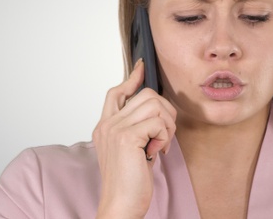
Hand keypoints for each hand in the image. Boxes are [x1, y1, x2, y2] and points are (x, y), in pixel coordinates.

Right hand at [93, 59, 176, 217]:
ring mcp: (115, 129)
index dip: (132, 78)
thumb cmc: (129, 182)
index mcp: (104, 126)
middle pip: (146, 95)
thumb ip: (136, 129)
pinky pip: (158, 122)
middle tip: (164, 136)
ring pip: (155, 105)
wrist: (120, 205)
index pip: (116, 92)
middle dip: (165, 112)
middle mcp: (107, 124)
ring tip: (161, 145)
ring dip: (167, 125)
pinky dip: (165, 136)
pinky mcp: (127, 137)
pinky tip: (157, 152)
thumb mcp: (131, 150)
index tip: (142, 67)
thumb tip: (156, 110)